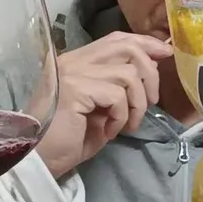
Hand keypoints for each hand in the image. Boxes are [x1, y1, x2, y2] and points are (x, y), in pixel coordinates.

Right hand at [37, 32, 172, 177]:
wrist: (37, 161)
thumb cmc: (66, 140)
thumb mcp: (99, 109)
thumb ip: (118, 88)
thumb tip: (150, 71)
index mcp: (76, 62)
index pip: (116, 39)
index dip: (144, 43)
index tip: (165, 54)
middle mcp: (73, 61)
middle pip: (125, 46)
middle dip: (149, 71)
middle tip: (153, 100)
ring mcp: (73, 73)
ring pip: (128, 74)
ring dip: (137, 103)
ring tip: (127, 125)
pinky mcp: (75, 89)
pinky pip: (117, 95)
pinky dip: (121, 116)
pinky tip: (110, 131)